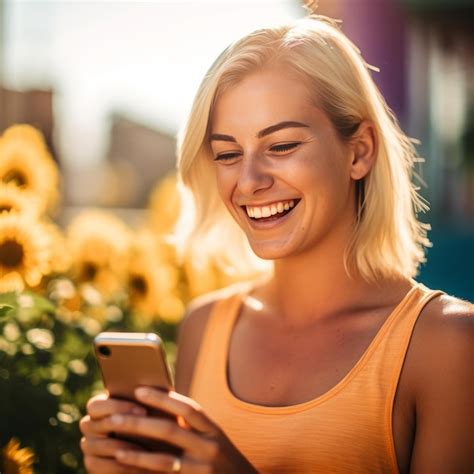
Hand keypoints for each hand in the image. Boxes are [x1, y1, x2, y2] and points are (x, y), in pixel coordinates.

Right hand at [80, 393, 151, 473]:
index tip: (143, 410)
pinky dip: (117, 466)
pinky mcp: (91, 464)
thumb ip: (146, 399)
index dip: (117, 407)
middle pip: (92, 424)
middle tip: (144, 430)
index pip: (95, 405)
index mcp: (99, 407)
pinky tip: (136, 466)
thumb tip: (159, 390)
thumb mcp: (149, 409)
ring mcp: (88, 445)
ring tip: (143, 449)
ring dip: (119, 447)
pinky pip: (96, 465)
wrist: (151, 449)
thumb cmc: (152, 421)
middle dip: (120, 427)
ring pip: (93, 445)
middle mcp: (89, 425)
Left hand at [84, 387, 257, 472]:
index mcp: (214, 430)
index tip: (138, 390)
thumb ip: (192, 426)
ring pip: (163, 459)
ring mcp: (202, 471)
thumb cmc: (222, 461)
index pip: (188, 408)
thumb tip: (159, 405)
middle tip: (114, 416)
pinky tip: (124, 463)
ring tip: (113, 442)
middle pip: (170, 431)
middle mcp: (210, 448)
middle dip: (140, 422)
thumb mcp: (213, 439)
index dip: (163, 398)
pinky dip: (142, 470)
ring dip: (135, 450)